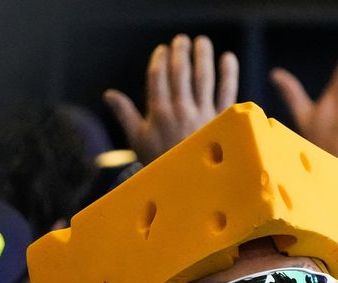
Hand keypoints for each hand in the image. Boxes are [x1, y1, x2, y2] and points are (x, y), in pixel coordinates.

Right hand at [104, 34, 238, 164]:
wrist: (187, 187)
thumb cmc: (160, 162)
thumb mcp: (139, 140)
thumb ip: (125, 114)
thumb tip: (108, 94)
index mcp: (158, 114)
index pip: (157, 77)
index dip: (159, 60)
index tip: (162, 49)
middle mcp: (180, 111)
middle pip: (180, 72)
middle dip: (180, 52)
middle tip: (181, 40)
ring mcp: (203, 115)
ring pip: (203, 77)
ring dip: (202, 56)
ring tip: (201, 42)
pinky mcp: (222, 121)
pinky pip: (227, 92)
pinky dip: (228, 73)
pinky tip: (227, 58)